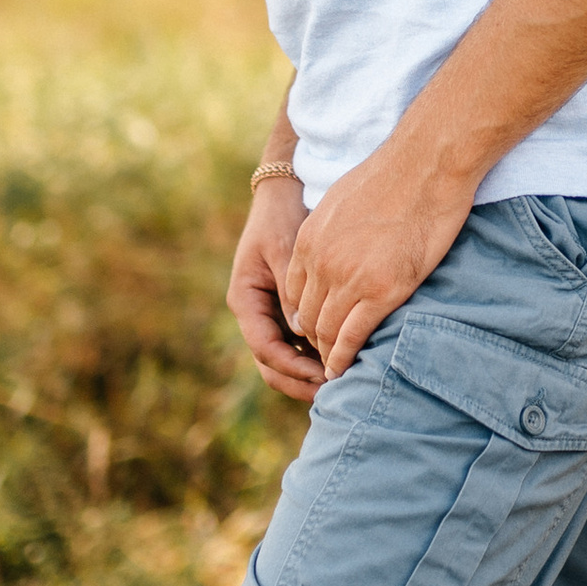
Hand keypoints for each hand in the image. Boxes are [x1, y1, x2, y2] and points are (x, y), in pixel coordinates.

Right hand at [228, 179, 323, 404]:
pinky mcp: (286, 310)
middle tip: (334, 390)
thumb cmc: (282, 218)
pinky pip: (297, 343)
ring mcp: (269, 314)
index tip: (322, 374)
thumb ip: (292, 290)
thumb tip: (302, 331)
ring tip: (341, 380)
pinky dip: (314, 355)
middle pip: (272, 363)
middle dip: (299, 381)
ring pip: (285, 358)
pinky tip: (341, 358)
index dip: (292, 366)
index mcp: (245, 299)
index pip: (265, 348)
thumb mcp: (285, 248)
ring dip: (307, 373)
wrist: (284, 195)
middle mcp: (254, 312)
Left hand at [280, 124, 475, 377]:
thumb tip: (339, 245)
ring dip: (328, 354)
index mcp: (309, 240)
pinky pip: (352, 336)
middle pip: (307, 317)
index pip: (293, 293)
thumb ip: (332, 230)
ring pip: (326, 331)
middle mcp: (321, 262)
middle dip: (313, 341)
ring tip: (335, 370)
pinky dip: (345, 357)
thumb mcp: (343, 199)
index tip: (315, 329)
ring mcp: (349, 278)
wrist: (426, 163)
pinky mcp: (381, 291)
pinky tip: (344, 369)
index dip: (304, 317)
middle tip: (324, 357)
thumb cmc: (397, 175)